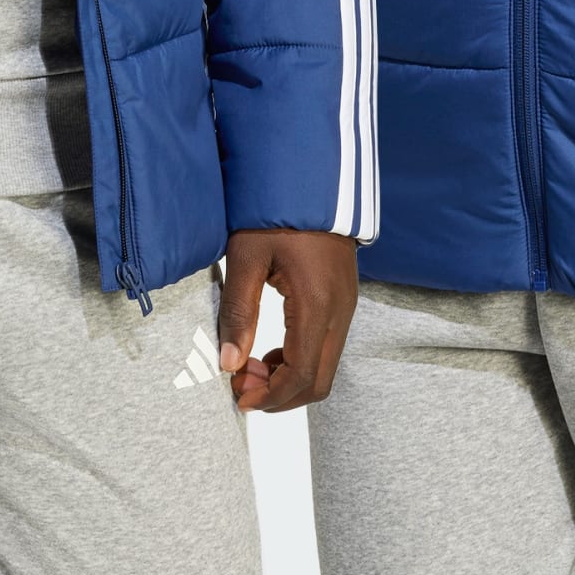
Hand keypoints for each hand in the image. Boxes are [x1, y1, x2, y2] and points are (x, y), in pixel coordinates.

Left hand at [217, 228, 356, 413]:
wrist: (312, 177)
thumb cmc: (276, 212)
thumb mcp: (247, 256)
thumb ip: (239, 311)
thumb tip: (228, 363)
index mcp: (317, 304)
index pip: (301, 376)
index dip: (269, 397)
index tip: (238, 397)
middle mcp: (339, 312)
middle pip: (319, 381)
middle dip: (279, 395)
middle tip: (240, 382)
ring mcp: (345, 306)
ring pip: (324, 367)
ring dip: (288, 379)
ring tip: (248, 364)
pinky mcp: (343, 299)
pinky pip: (326, 346)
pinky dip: (299, 360)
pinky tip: (270, 349)